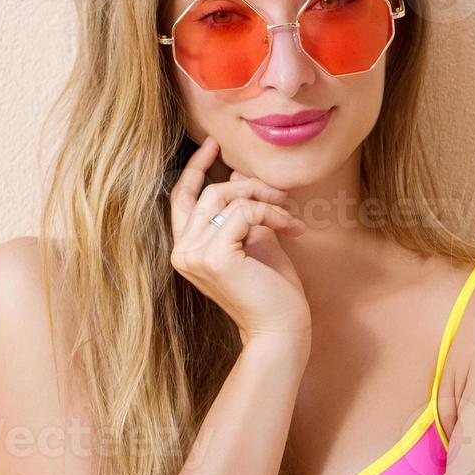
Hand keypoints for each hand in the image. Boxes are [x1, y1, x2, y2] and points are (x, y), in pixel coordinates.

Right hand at [168, 136, 310, 346]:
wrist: (281, 329)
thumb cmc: (272, 291)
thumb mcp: (256, 240)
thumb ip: (243, 211)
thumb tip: (236, 175)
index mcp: (187, 248)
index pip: (181, 197)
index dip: (194, 168)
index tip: (214, 144)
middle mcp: (182, 251)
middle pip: (209, 192)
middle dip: (250, 186)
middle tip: (284, 195)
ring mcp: (193, 255)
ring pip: (227, 198)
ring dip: (266, 200)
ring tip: (292, 217)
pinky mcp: (214, 257)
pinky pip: (245, 213)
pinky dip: (273, 214)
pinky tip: (293, 229)